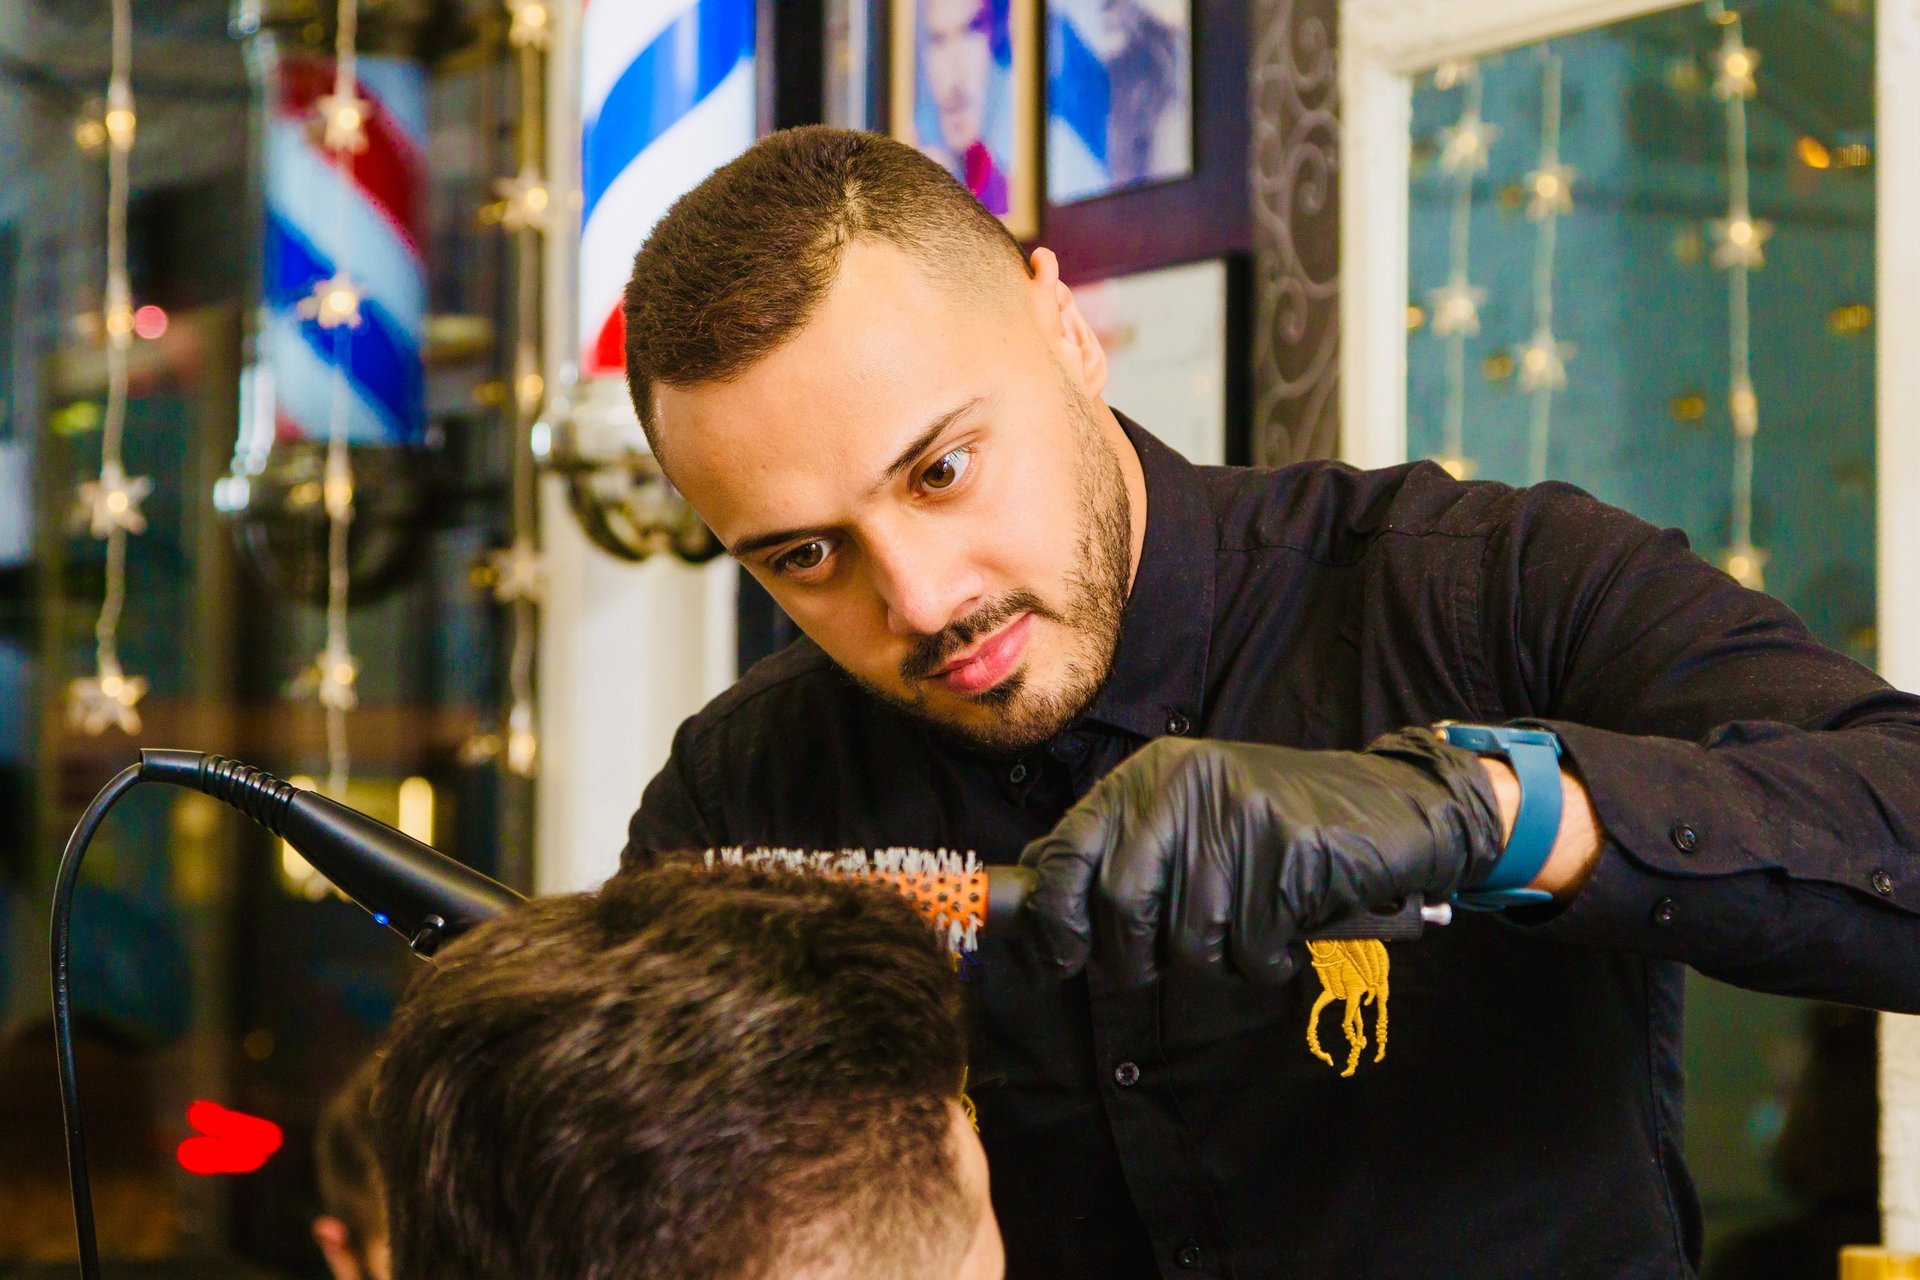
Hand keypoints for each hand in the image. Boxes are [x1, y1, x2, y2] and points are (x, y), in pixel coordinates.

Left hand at [1017, 729, 1507, 985]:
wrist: (1391, 804)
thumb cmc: (1280, 827)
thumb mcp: (1193, 819)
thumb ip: (1129, 855)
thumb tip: (1052, 917)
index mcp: (1149, 777)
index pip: (1068, 850)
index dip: (1056, 915)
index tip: (1064, 958)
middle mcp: (1184, 786)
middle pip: (1122, 903)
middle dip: (1137, 958)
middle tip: (1166, 967)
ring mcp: (1238, 815)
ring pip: (1189, 937)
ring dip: (1220, 960)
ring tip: (1252, 928)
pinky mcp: (1289, 849)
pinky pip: (1253, 946)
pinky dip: (1271, 959)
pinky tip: (1291, 927)